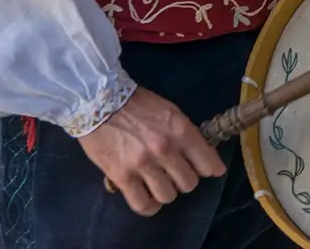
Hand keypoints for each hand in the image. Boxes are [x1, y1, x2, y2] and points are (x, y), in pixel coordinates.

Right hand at [78, 87, 225, 216]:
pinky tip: (148, 198)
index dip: (210, 169)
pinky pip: (142, 204)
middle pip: (189, 183)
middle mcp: (165, 149)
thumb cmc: (138, 104)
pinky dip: (149, 206)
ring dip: (167, 192)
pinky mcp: (121, 177)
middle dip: (186, 179)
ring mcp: (143, 165)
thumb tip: (204, 154)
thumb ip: (186, 133)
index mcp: (181, 130)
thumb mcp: (170, 111)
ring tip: (160, 183)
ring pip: (168, 196)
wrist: (99, 103)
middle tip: (177, 173)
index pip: (207, 163)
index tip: (209, 171)